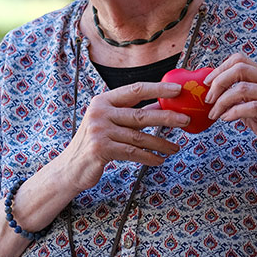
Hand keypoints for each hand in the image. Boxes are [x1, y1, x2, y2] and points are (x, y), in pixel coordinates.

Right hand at [61, 81, 190, 191]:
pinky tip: (159, 160)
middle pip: (140, 114)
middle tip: (185, 120)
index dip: (158, 89)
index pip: (135, 90)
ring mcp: (99, 131)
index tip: (178, 90)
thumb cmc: (95, 142)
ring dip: (160, 144)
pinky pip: (132, 153)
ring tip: (175, 148)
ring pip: (139, 137)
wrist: (71, 167)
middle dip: (166, 118)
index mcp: (103, 100)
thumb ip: (133, 113)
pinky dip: (149, 157)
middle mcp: (99, 112)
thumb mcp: (111, 122)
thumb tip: (162, 106)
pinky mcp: (100, 149)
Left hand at [203, 53, 256, 175]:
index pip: (241, 60)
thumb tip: (217, 97)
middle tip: (208, 99)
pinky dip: (234, 112)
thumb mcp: (254, 116)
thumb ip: (240, 103)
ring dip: (223, 102)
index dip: (220, 69)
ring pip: (243, 88)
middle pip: (241, 68)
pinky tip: (227, 119)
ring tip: (215, 114)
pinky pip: (253, 107)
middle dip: (219, 82)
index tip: (207, 84)